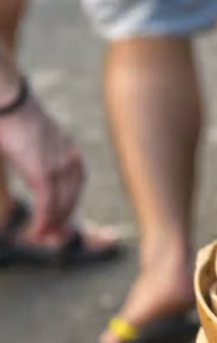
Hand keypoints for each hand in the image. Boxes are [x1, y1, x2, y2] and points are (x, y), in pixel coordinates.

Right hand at [0, 82, 83, 241]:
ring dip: (52, 224)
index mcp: (72, 154)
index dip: (69, 208)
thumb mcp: (38, 145)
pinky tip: (37, 231)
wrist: (13, 105)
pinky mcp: (42, 171)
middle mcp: (71, 160)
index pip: (76, 187)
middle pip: (71, 198)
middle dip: (63, 220)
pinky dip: (43, 219)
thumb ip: (44, 162)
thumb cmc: (20, 124)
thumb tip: (40, 178)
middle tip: (52, 237)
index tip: (61, 223)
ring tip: (43, 238)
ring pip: (60, 204)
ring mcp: (58, 166)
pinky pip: (47, 202)